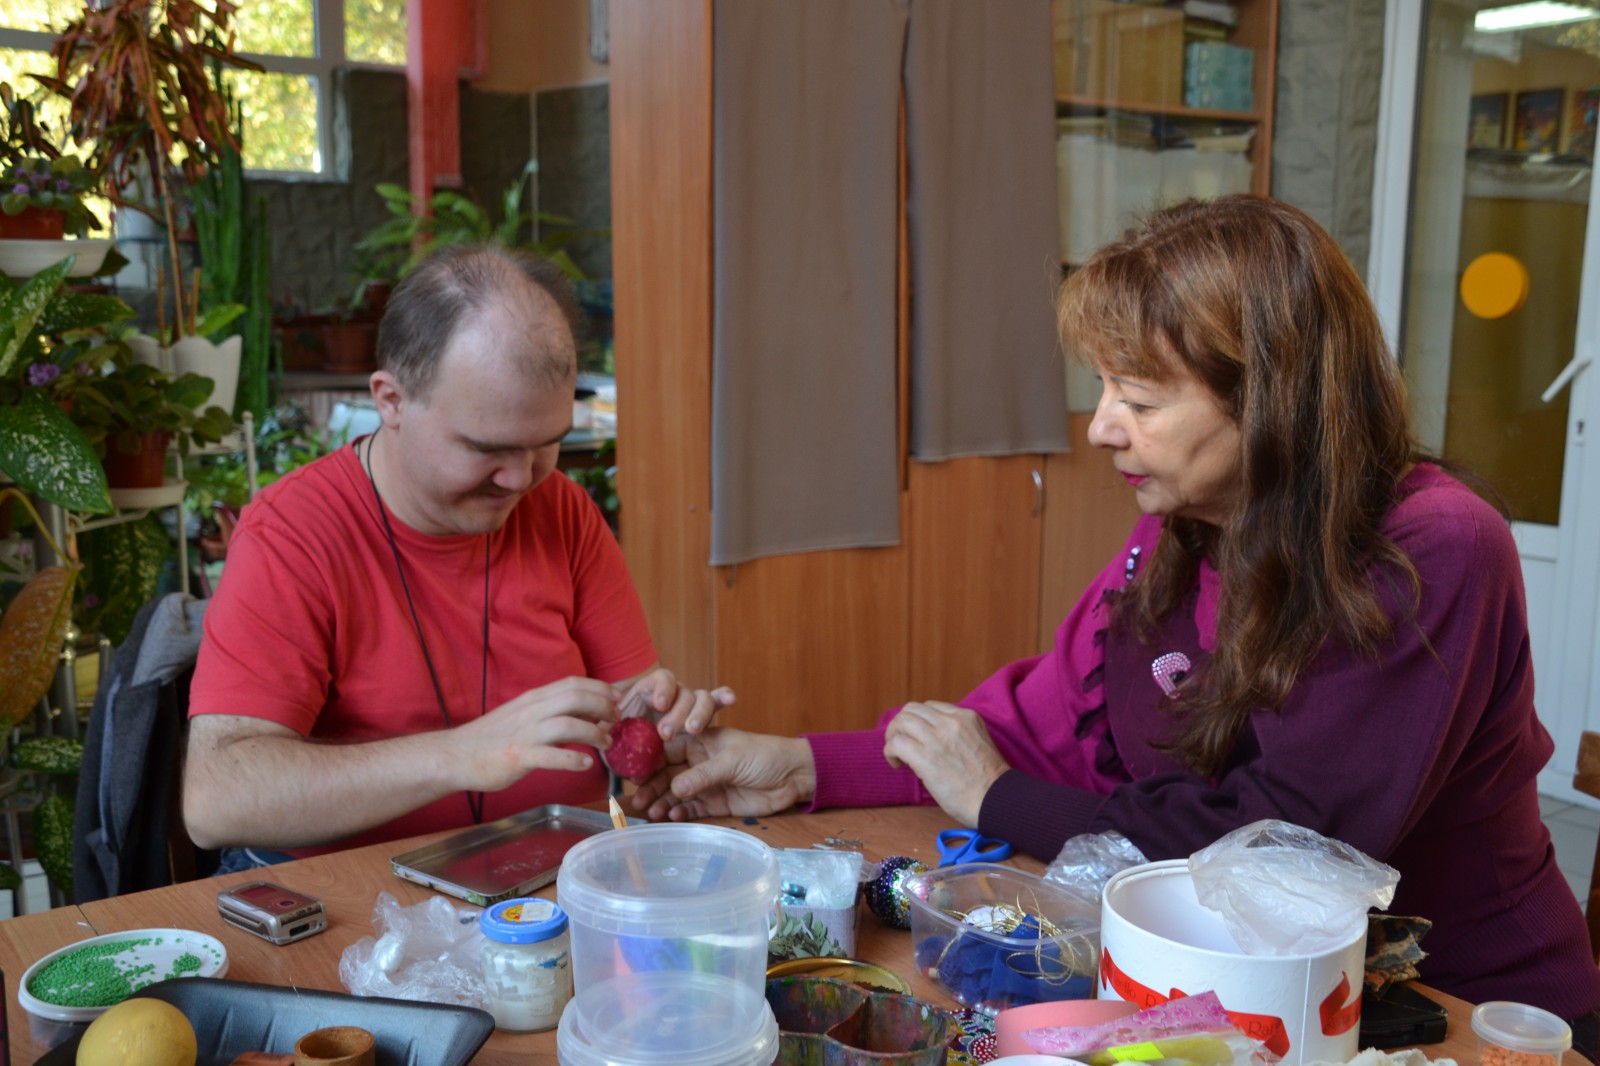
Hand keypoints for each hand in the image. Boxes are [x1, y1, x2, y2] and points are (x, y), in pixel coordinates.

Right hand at [456, 676, 618, 790]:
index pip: (573, 683)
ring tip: (607, 742)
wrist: (456, 755)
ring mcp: (525, 733)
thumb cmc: (493, 738)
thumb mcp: (524, 716)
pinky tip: (586, 764)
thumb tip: (587, 714)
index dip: (600, 688)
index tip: (619, 697)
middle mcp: (531, 711)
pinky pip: (551, 756)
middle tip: (618, 719)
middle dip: (603, 706)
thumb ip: (552, 713)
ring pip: (567, 724)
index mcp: (534, 698)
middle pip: (575, 698)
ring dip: (593, 733)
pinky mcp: (518, 757)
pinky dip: (573, 760)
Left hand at [613, 668, 735, 741]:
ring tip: (693, 729)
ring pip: (701, 699)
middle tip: (667, 733)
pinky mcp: (702, 721)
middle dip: (677, 712)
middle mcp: (671, 697)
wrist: (628, 760)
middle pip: (683, 693)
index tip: (660, 704)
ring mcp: (688, 707)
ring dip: (699, 713)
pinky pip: (716, 705)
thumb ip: (607, 736)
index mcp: (649, 693)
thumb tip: (601, 738)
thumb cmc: (617, 748)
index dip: (663, 688)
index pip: (660, 679)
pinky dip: (723, 698)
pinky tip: (731, 699)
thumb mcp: (608, 739)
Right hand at [629, 727, 814, 821]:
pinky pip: (692, 809)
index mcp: (699, 742)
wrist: (792, 776)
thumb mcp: (731, 759)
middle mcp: (698, 763)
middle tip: (637, 800)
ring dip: (663, 802)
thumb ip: (704, 775)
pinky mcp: (715, 803)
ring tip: (651, 813)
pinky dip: (681, 813)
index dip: (650, 762)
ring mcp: (706, 784)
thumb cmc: (763, 755)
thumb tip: (674, 789)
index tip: (634, 775)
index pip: (668, 750)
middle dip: (652, 787)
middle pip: (668, 775)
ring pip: (677, 794)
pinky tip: (671, 817)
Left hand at [882, 701, 1009, 826]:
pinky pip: (896, 744)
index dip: (918, 721)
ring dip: (892, 736)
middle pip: (911, 710)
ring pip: (901, 722)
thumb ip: (959, 734)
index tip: (917, 736)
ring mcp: (938, 738)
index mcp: (966, 717)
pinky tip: (897, 765)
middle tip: (901, 743)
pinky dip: (890, 752)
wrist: (996, 799)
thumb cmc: (989, 780)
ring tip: (897, 754)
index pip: (930, 707)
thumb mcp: (979, 742)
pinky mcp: (926, 758)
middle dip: (901, 725)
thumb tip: (933, 740)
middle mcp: (951, 723)